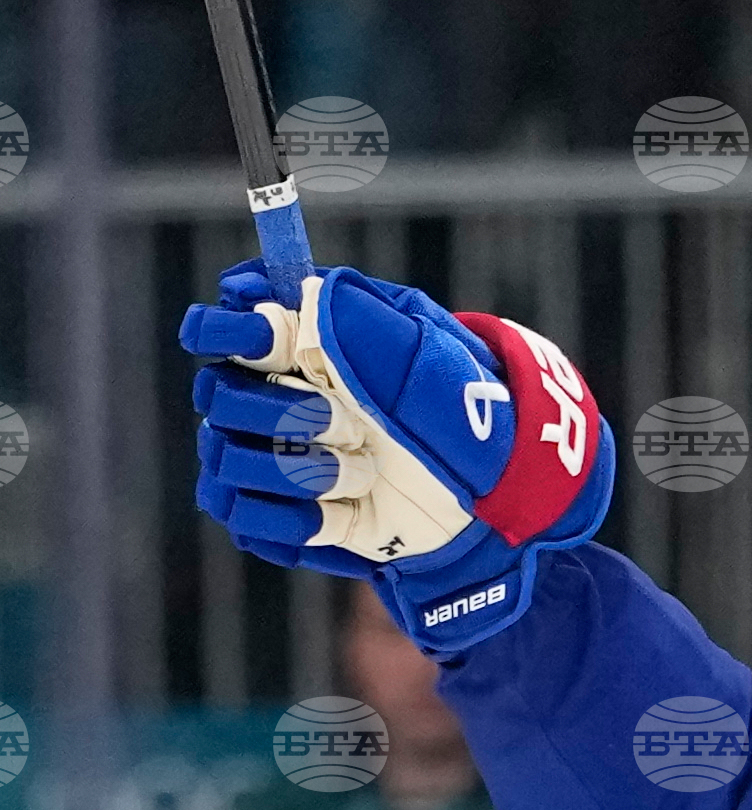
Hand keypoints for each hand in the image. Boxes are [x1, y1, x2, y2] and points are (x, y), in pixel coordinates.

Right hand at [182, 262, 613, 651]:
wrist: (475, 503)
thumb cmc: (452, 418)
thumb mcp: (422, 357)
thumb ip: (358, 317)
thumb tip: (294, 292)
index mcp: (295, 346)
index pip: (225, 327)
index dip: (226, 329)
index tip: (263, 336)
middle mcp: (268, 396)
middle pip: (217, 396)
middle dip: (280, 412)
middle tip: (343, 423)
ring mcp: (267, 455)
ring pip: (226, 458)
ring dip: (295, 470)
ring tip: (362, 472)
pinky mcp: (276, 513)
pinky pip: (243, 515)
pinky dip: (288, 518)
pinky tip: (338, 512)